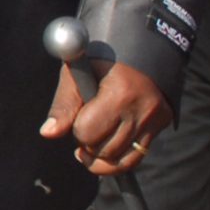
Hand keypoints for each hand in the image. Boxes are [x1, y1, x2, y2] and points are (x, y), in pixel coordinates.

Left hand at [40, 59, 172, 176]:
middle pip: (103, 150)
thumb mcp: (76, 74)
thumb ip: (63, 105)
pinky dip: (116, 162)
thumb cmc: (99, 62)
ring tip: (95, 134)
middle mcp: (142, 109)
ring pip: (118, 160)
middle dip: (88, 141)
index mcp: (120, 92)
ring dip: (100, 153)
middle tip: (88, 123)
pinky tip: (103, 154)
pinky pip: (135, 158)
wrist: (138, 47)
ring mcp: (155, 119)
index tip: (80, 113)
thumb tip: (48, 133)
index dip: (76, 127)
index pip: (86, 132)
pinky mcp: (161, 124)